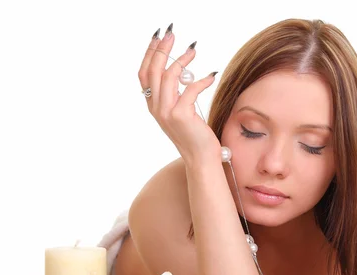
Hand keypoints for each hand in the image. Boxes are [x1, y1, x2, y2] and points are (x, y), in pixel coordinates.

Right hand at [138, 25, 220, 164]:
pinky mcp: (181, 115)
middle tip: (171, 33)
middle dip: (162, 49)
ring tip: (193, 50)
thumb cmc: (195, 135)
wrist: (201, 158)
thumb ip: (175, 94)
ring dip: (181, 60)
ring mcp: (167, 112)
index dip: (149, 54)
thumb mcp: (180, 111)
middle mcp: (156, 108)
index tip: (158, 37)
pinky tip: (211, 75)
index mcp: (153, 106)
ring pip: (169, 76)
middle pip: (153, 71)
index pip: (144, 74)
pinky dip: (202, 79)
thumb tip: (181, 71)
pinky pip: (191, 88)